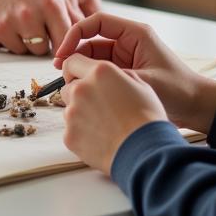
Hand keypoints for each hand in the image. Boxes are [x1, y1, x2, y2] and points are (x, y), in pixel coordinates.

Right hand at [0, 0, 76, 54]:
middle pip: (41, 50)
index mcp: (49, 6)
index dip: (61, 44)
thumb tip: (86, 44)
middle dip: (38, 40)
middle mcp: (27, 16)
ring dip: (19, 40)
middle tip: (30, 21)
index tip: (58, 43)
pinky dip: (0, 39)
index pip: (64, 43)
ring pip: (20, 51)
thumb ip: (73, 18)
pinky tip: (0, 20)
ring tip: (14, 18)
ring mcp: (4, 25)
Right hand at [53, 13, 215, 132]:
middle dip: (74, 52)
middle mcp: (129, 41)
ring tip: (69, 81)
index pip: (96, 22)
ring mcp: (127, 56)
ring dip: (81, 66)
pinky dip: (91, 76)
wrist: (200, 108)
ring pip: (94, 56)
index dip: (76, 33)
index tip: (63, 51)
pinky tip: (83, 88)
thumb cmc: (179, 91)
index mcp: (135, 33)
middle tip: (61, 70)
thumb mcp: (145, 82)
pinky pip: (102, 69)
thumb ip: (114, 77)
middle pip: (92, 39)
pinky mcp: (126, 70)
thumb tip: (84, 78)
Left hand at [62, 53, 166, 175]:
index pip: (71, 61)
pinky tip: (101, 139)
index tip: (80, 78)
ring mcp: (73, 112)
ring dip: (80, 114)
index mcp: (99, 72)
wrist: (146, 154)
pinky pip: (71, 130)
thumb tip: (109, 74)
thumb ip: (119, 74)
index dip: (75, 70)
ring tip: (103, 126)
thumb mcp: (141, 86)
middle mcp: (81, 88)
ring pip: (69, 109)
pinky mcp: (70, 135)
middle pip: (68, 86)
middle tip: (98, 107)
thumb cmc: (147, 120)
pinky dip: (81, 134)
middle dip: (79, 94)